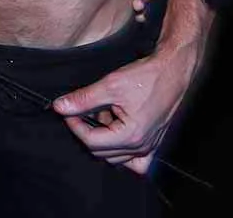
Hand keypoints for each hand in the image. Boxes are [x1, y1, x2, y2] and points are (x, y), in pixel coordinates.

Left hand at [52, 40, 197, 171]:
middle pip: (101, 151)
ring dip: (102, 137)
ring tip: (102, 113)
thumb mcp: (109, 85)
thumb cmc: (146, 78)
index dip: (74, 125)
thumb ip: (83, 99)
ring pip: (115, 156)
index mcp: (131, 136)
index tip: (67, 110)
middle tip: (82, 110)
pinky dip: (122, 151)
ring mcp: (149, 147)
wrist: (172, 72)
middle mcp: (141, 147)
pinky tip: (116, 131)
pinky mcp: (153, 142)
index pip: (91, 141)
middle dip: (87, 131)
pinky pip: (136, 160)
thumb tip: (60, 106)